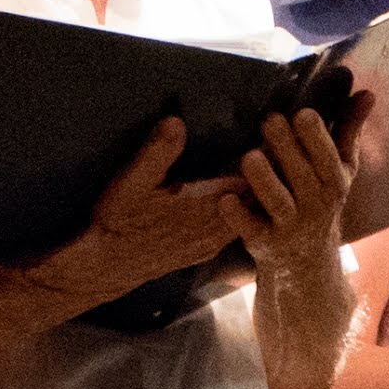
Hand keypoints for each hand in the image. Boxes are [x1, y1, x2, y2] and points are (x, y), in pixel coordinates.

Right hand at [44, 115, 257, 300]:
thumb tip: (177, 121)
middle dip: (270, 174)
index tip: (276, 134)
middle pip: (260, 198)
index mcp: (207, 205)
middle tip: (281, 147)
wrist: (107, 267)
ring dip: (259, 194)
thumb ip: (158, 151)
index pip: (252, 177)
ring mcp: (214, 242)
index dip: (266, 155)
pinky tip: (244, 199)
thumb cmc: (120, 221)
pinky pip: (238, 228)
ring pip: (252, 216)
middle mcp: (217, 226)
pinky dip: (246, 211)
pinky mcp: (206, 250)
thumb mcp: (133, 180)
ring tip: (269, 169)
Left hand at [235, 103, 355, 287]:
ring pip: (277, 202)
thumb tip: (367, 93)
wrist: (307, 263)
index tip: (303, 112)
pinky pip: (250, 228)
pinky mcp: (263, 242)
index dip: (316, 137)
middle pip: (302, 175)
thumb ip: (349, 130)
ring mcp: (289, 225)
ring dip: (264, 179)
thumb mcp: (341, 169)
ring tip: (250, 156)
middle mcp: (315, 205)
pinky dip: (237, 215)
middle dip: (287, 148)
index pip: (328, 158)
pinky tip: (225, 198)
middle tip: (269, 121)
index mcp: (334, 182)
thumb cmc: (322, 200)